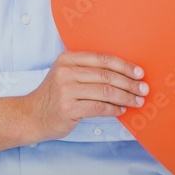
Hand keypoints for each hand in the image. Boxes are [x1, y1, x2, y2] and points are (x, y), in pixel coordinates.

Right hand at [2, 51, 148, 146]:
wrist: (31, 115)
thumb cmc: (54, 95)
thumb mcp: (66, 74)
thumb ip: (88, 70)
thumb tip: (124, 73)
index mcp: (68, 58)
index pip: (103, 59)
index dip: (124, 66)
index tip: (139, 73)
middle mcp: (66, 71)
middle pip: (106, 75)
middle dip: (129, 82)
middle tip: (143, 89)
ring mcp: (66, 90)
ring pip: (105, 91)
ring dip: (126, 97)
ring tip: (137, 101)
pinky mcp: (68, 108)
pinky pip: (99, 107)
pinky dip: (114, 109)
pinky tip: (122, 110)